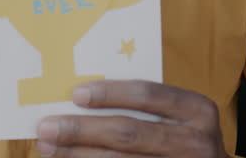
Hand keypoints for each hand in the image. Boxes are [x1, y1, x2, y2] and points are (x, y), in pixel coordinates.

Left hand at [36, 80, 226, 156]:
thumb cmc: (185, 135)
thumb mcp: (181, 115)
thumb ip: (147, 105)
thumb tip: (82, 96)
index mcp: (198, 110)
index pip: (148, 94)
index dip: (110, 94)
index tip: (76, 94)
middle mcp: (194, 142)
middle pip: (128, 133)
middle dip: (82, 130)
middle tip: (47, 127)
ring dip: (78, 155)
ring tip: (48, 148)